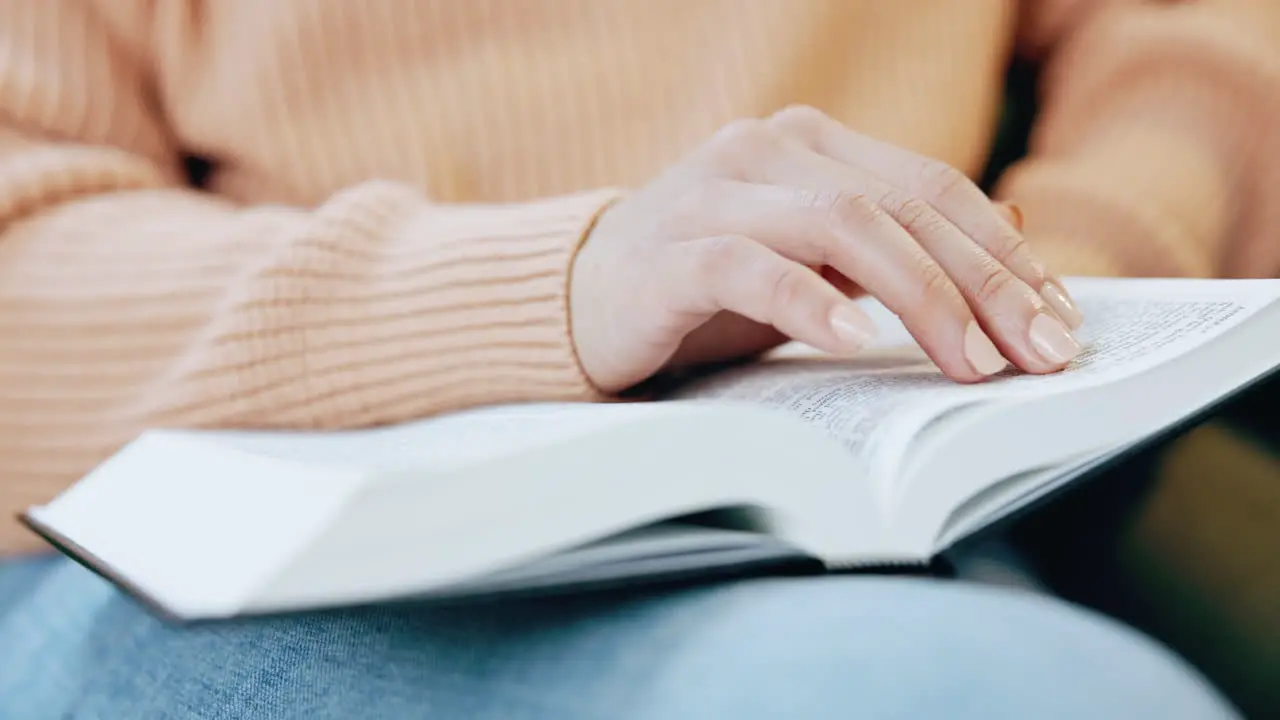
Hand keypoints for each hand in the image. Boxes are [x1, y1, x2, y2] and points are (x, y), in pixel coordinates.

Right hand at [569, 106, 1083, 392]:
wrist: (578, 295)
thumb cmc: (706, 285)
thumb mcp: (814, 263)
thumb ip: (897, 244)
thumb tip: (1016, 237)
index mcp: (810, 144)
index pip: (930, 189)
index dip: (1003, 253)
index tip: (1058, 320)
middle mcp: (767, 149)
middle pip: (900, 208)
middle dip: (983, 284)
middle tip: (1036, 353)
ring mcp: (715, 192)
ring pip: (840, 226)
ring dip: (918, 296)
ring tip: (967, 361)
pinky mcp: (671, 250)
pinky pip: (751, 267)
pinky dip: (809, 302)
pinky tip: (854, 341)